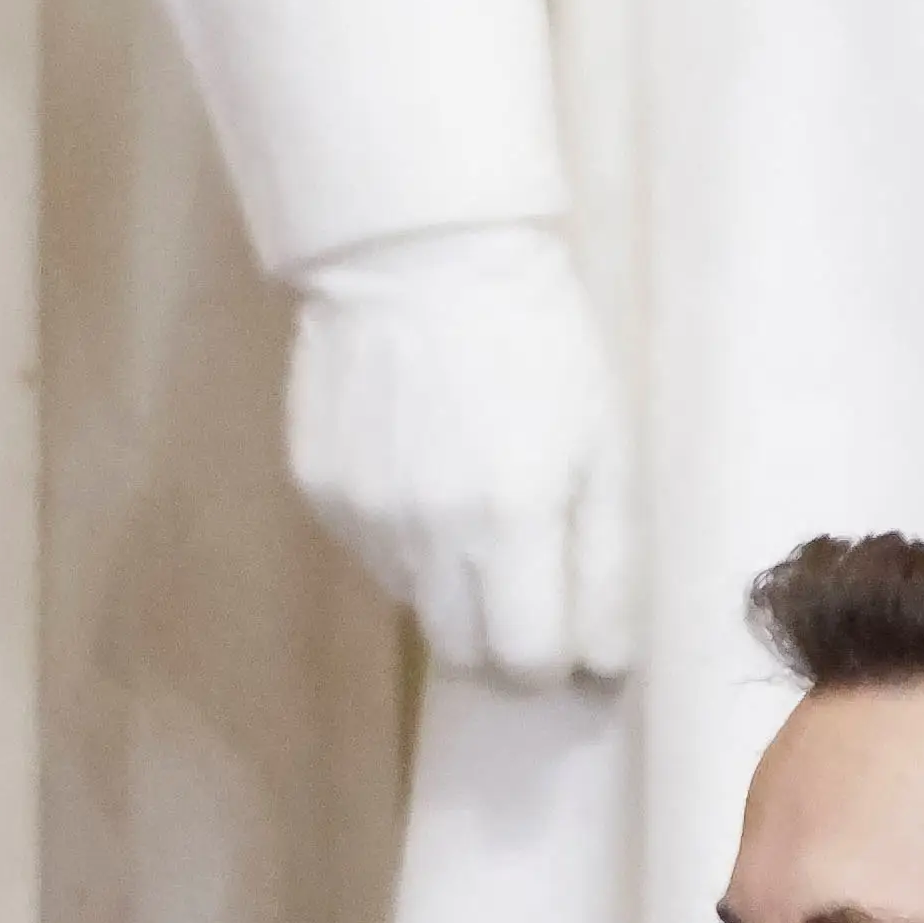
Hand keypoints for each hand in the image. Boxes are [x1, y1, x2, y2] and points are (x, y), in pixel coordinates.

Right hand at [286, 220, 627, 682]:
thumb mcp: (603, 447)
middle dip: (499, 635)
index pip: (523, 661)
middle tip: (524, 575)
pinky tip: (419, 465)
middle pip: (459, 651)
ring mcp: (360, 514)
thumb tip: (606, 666)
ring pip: (412, 600)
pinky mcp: (316, 489)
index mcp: (510, 522)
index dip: (551, 659)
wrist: (420, 256)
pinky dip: (403, 534)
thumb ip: (607, 566)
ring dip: (449, 579)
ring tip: (469, 495)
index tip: (566, 628)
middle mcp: (424, 533)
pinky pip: (370, 550)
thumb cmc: (538, 345)